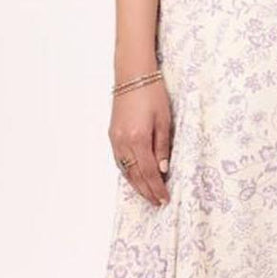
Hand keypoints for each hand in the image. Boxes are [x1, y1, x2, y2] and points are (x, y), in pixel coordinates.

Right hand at [109, 79, 171, 205]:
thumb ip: (162, 147)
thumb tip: (163, 170)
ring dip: (136, 185)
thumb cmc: (153, 93)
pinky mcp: (112, 134)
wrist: (132, 74)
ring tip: (148, 194)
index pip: (148, 172)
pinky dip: (128, 172)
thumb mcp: (164, 120)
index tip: (165, 199)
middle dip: (146, 191)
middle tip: (157, 202)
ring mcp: (115, 139)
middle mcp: (123, 142)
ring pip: (125, 170)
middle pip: (135, 175)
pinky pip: (119, 160)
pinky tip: (135, 177)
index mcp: (138, 139)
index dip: (157, 188)